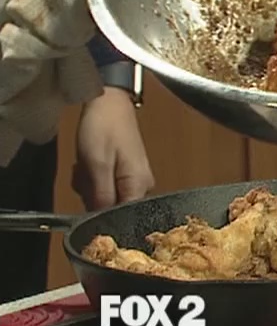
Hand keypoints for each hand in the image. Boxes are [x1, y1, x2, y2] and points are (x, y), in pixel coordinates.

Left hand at [73, 87, 153, 210]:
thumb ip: (101, 197)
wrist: (109, 102)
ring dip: (90, 187)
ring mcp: (135, 180)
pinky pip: (106, 188)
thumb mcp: (97, 164)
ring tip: (87, 166)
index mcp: (139, 187)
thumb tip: (100, 223)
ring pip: (105, 199)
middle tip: (86, 175)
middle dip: (92, 198)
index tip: (88, 200)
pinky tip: (89, 165)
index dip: (101, 217)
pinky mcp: (127, 173)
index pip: (122, 220)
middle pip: (112, 210)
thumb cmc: (104, 129)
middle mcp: (143, 187)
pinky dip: (93, 180)